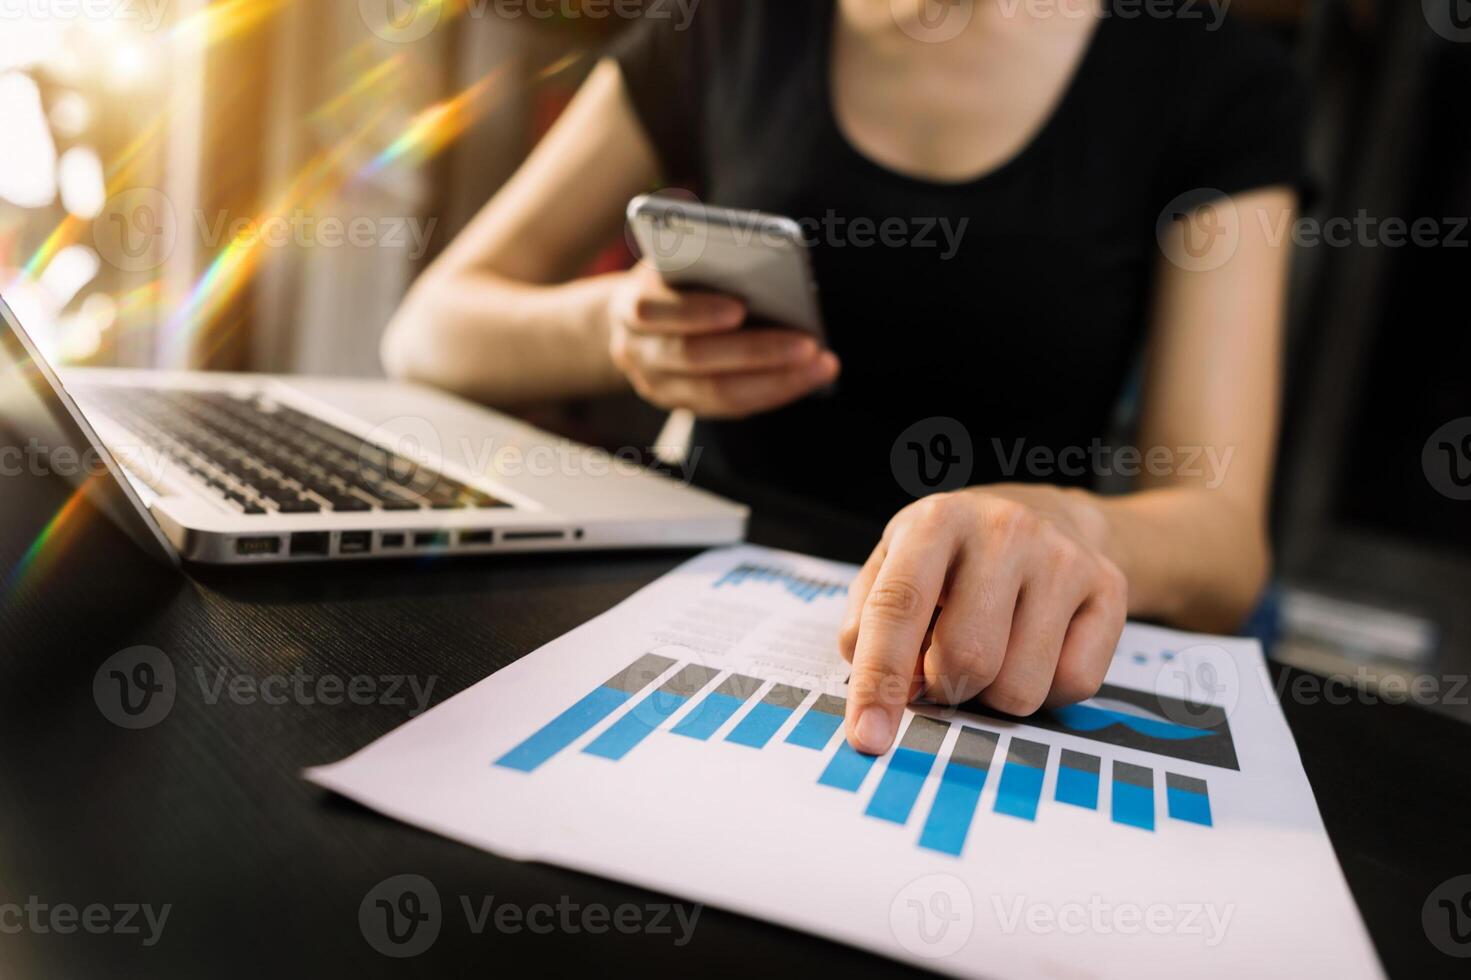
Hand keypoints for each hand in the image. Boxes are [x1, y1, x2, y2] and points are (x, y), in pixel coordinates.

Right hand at [606, 262, 839, 418]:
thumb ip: (703, 259)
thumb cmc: (672, 278)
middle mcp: (636, 351)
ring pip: (717, 393)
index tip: (739, 307)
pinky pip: (732, 407)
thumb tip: (767, 259)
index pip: (653, 311)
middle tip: (808, 343)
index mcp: (629, 304)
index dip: (694, 312)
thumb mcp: (675, 259)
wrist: (634, 324)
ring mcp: (658, 386)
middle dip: (754, 351)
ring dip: (776, 380)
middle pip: (694, 356)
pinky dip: (773, 392)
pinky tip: (809, 377)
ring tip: (821, 364)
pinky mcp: (684, 405)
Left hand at [838, 485, 1128, 753]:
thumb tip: (881, 691)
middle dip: (945, 689)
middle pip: (967, 658)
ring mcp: (1062, 558)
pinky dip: (1046, 692)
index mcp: (936, 522)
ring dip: (994, 696)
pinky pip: (1074, 685)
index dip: (879, 679)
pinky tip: (1035, 652)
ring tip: (993, 654)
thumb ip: (871, 625)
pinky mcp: (1109, 587)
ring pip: (1020, 687)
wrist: (1048, 514)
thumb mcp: (894, 565)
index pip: (899, 607)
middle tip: (943, 671)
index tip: (868, 737)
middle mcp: (1003, 530)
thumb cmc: (953, 557)